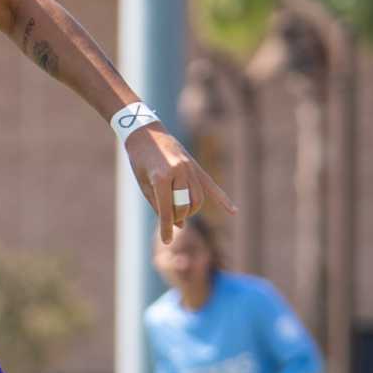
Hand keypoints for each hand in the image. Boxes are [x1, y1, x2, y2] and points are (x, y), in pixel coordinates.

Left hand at [123, 123, 233, 243]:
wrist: (145, 132)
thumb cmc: (139, 160)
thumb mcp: (144, 185)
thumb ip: (159, 205)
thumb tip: (179, 225)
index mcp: (161, 178)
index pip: (167, 211)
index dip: (166, 229)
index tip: (167, 241)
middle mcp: (178, 172)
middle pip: (185, 206)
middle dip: (178, 217)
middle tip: (170, 219)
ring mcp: (189, 168)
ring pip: (198, 199)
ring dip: (191, 210)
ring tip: (181, 212)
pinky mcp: (195, 166)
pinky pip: (212, 185)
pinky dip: (223, 199)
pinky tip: (233, 211)